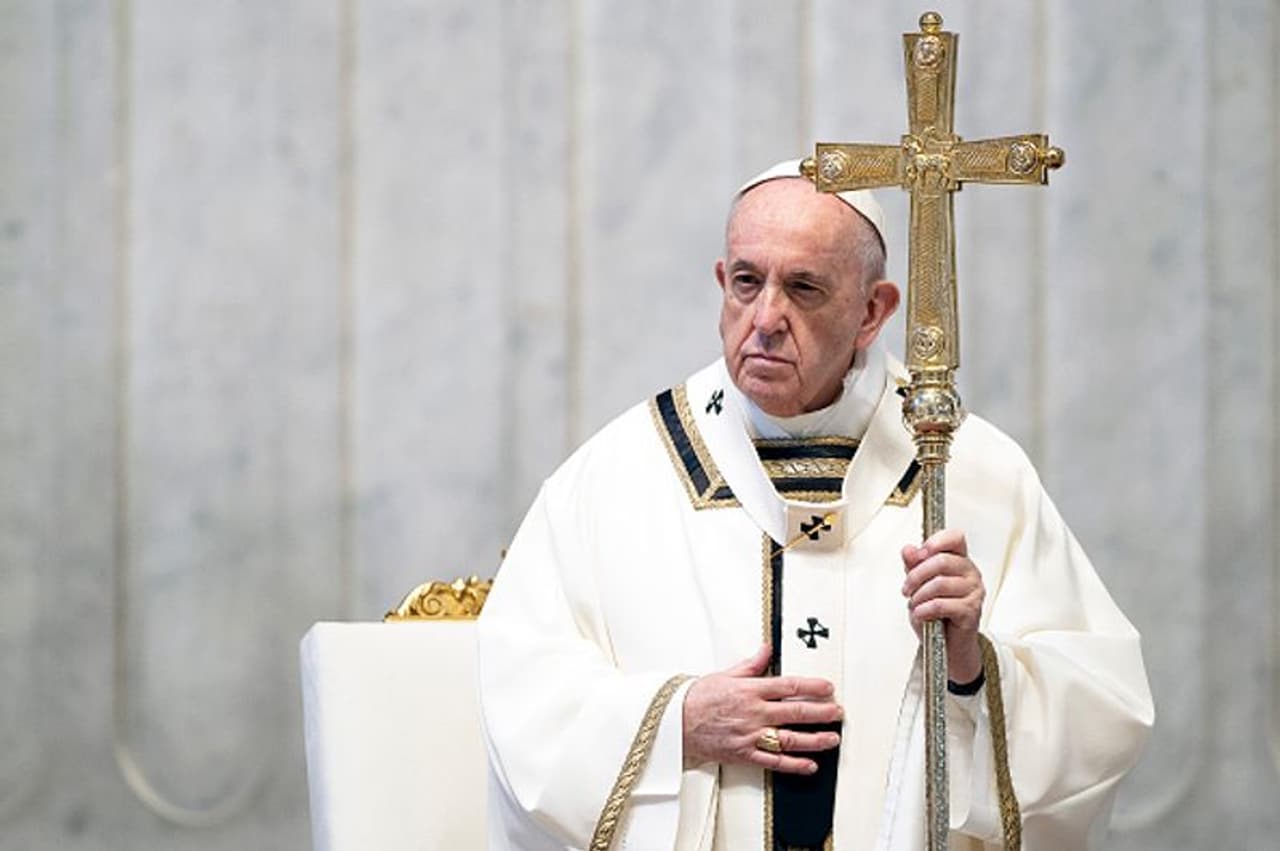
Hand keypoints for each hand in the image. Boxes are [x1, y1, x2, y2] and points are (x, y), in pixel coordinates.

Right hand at [682, 644, 841, 774]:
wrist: (676, 722)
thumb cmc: (698, 699)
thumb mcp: (725, 674)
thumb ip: (751, 665)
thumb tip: (766, 650)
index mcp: (750, 690)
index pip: (789, 686)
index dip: (813, 687)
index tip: (828, 688)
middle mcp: (754, 713)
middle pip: (796, 713)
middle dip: (821, 712)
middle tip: (837, 712)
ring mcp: (751, 736)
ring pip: (790, 739)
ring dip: (815, 740)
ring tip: (832, 739)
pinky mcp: (745, 754)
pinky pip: (774, 762)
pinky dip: (794, 765)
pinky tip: (809, 765)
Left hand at [901, 528, 984, 683]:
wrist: (945, 645)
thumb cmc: (935, 613)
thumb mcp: (918, 585)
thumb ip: (913, 565)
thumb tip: (908, 549)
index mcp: (959, 561)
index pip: (955, 538)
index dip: (936, 541)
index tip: (920, 554)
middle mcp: (971, 574)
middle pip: (942, 561)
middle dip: (916, 575)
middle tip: (906, 589)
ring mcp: (974, 592)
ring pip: (940, 583)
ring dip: (919, 596)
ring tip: (915, 604)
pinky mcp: (972, 611)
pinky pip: (942, 604)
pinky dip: (925, 610)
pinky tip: (921, 614)